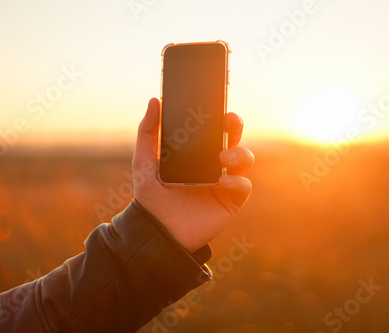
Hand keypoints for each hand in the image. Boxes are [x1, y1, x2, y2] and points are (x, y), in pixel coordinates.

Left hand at [132, 98, 254, 252]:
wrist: (158, 233)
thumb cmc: (151, 197)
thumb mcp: (144, 163)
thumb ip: (147, 133)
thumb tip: (155, 101)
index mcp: (195, 152)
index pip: (212, 129)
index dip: (219, 116)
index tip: (219, 107)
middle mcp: (212, 164)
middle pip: (233, 138)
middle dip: (235, 126)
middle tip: (230, 121)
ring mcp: (223, 182)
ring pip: (244, 159)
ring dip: (240, 153)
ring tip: (224, 157)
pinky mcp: (230, 201)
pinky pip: (243, 186)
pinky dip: (238, 182)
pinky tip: (223, 183)